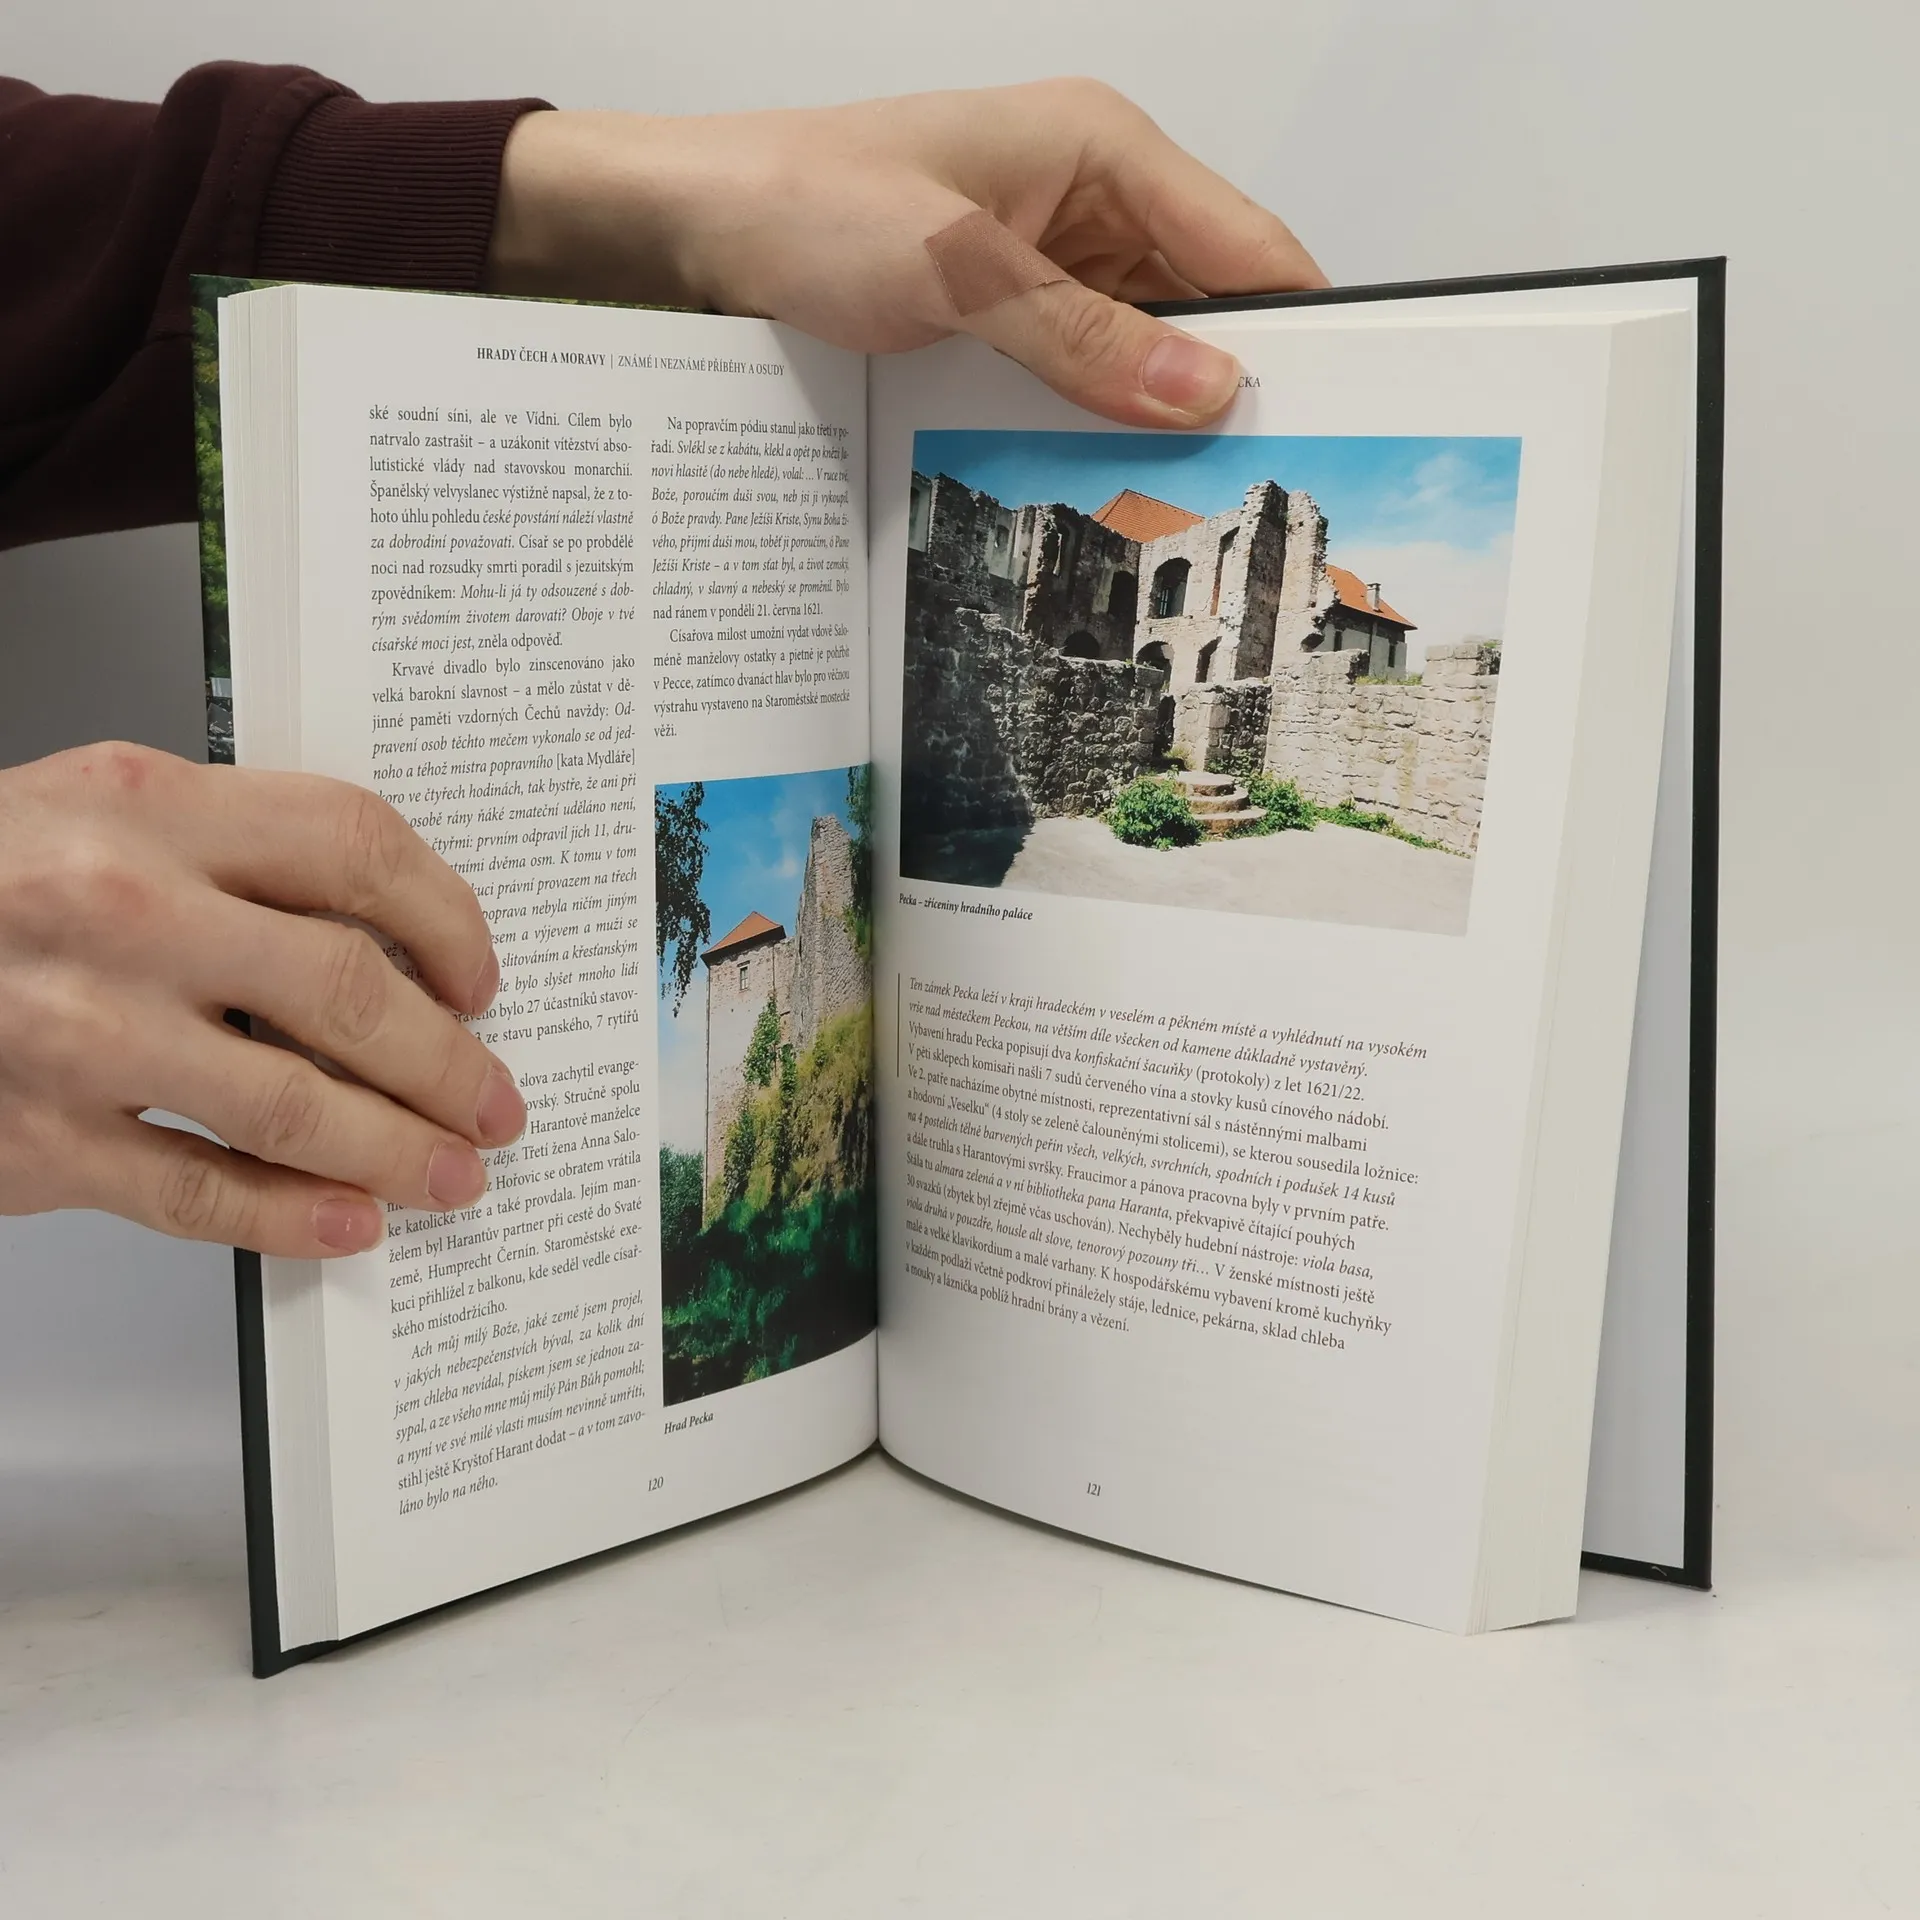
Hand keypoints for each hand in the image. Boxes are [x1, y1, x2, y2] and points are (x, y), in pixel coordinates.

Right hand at [0, 744, 525, 1257]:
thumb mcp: (101, 812)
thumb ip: (235, 854)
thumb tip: (392, 941)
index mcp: (150, 807)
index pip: (355, 847)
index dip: (448, 919)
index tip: (479, 976)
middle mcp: (122, 910)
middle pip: (347, 987)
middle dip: (449, 1060)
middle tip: (495, 1098)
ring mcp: (79, 1029)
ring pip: (293, 1102)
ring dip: (399, 1148)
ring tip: (453, 1172)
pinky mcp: (37, 1138)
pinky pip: (199, 1190)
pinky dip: (291, 1215)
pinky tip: (350, 1221)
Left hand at [486, 78, 1324, 428]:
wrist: (685, 234)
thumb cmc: (804, 204)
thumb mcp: (957, 271)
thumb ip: (1084, 337)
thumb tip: (1207, 390)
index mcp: (1103, 149)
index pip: (1248, 245)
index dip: (1296, 334)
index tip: (1329, 425)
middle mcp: (1089, 203)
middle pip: (1203, 309)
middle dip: (1220, 393)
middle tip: (1245, 495)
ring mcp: (1045, 265)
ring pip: (1138, 355)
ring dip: (1147, 420)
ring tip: (1176, 506)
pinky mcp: (1001, 318)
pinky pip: (1073, 377)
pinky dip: (1085, 425)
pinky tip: (1092, 482)